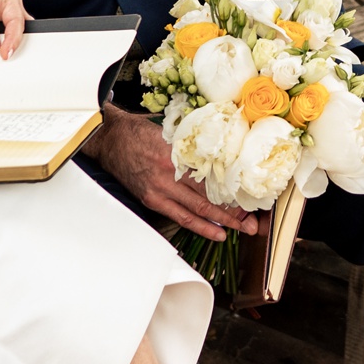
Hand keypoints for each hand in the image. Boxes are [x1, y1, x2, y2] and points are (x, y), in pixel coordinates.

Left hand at [0, 0, 27, 57]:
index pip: (16, 20)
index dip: (13, 39)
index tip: (5, 53)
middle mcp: (8, 10)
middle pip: (21, 31)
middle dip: (15, 45)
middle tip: (5, 58)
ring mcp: (1, 23)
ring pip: (12, 40)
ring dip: (6, 49)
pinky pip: (0, 45)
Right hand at [93, 102, 260, 241]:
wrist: (110, 139)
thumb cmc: (141, 131)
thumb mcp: (171, 132)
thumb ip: (194, 145)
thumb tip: (222, 156)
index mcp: (177, 152)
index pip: (213, 174)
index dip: (233, 187)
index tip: (250, 193)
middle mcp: (169, 173)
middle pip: (208, 195)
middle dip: (233, 211)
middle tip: (253, 220)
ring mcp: (160, 189)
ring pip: (197, 209)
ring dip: (222, 221)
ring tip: (242, 228)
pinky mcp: (152, 200)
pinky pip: (181, 216)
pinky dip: (200, 225)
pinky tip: (217, 232)